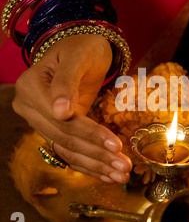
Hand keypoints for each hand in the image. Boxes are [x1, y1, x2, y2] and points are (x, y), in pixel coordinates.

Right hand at [12, 34, 131, 183]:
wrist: (81, 48)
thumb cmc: (82, 47)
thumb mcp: (78, 58)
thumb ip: (66, 83)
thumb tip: (60, 112)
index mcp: (31, 88)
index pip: (63, 120)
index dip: (91, 134)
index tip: (116, 145)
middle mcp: (31, 108)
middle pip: (66, 139)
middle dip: (98, 155)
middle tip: (124, 167)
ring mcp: (42, 120)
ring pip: (69, 150)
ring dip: (96, 165)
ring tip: (121, 175)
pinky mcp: (56, 128)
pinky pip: (70, 150)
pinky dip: (90, 165)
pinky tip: (108, 175)